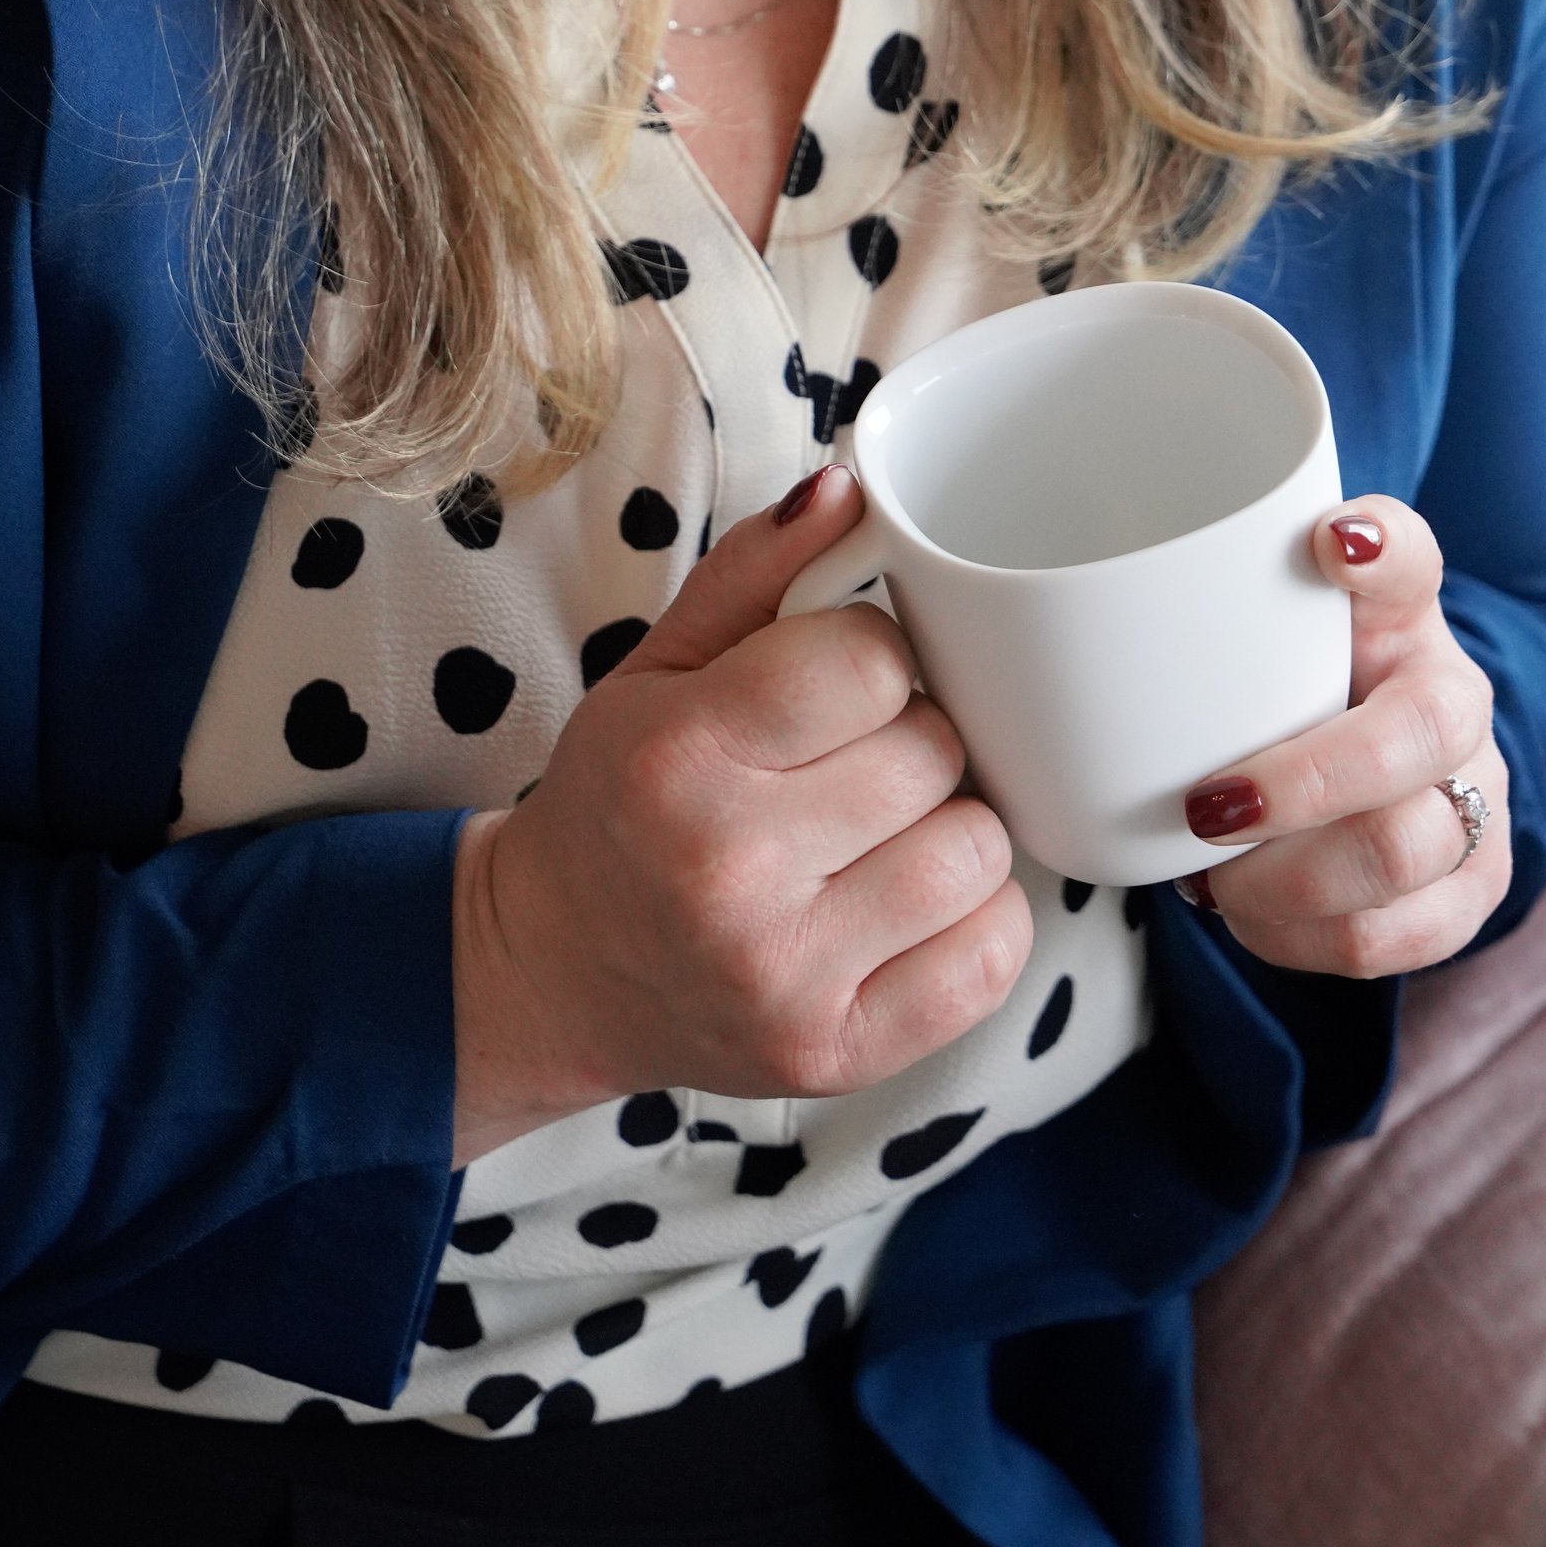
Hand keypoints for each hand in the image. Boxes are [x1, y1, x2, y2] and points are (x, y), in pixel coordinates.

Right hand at [449, 468, 1031, 1162]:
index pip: (869, 661)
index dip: (871, 657)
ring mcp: (789, 978)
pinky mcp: (837, 1055)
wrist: (554, 968)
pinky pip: (992, 958)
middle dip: (909, 740)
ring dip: (946, 829)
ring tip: (876, 835)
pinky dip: (973, 919)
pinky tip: (904, 903)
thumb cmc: (619, 802)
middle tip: (851, 762)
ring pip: (978, 851)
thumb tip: (852, 491)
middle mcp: (731, 874)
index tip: (838, 680)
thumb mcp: (657, 668)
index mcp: (680, 759)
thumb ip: (757, 575)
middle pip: (931, 753)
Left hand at [1175, 498, 1509, 975]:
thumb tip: (1046, 624)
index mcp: (1398, 614)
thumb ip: (1187, 611)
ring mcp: (1478, 796)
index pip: (1411, 556)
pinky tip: (1251, 914)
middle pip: (1416, 735)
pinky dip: (1303, 938)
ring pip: (1402, 851)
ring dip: (1288, 880)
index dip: (1383, 547)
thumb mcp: (1244, 638)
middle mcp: (1454, 696)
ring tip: (1214, 879)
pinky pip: (1394, 936)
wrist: (1361, 770)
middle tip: (1203, 810)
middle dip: (1301, 785)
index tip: (1329, 542)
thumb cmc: (1274, 692)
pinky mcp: (1472, 887)